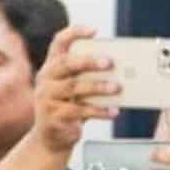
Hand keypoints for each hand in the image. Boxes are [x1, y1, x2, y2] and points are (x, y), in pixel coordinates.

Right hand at [30, 26, 120, 156]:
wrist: (52, 138)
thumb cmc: (70, 106)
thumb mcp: (76, 87)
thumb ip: (90, 76)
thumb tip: (123, 69)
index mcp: (52, 67)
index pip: (59, 43)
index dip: (74, 33)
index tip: (94, 31)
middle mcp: (46, 80)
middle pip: (66, 64)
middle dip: (88, 61)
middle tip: (109, 62)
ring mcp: (47, 99)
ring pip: (74, 88)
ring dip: (98, 86)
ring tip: (117, 87)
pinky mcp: (54, 117)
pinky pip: (79, 111)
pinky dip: (99, 111)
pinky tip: (113, 111)